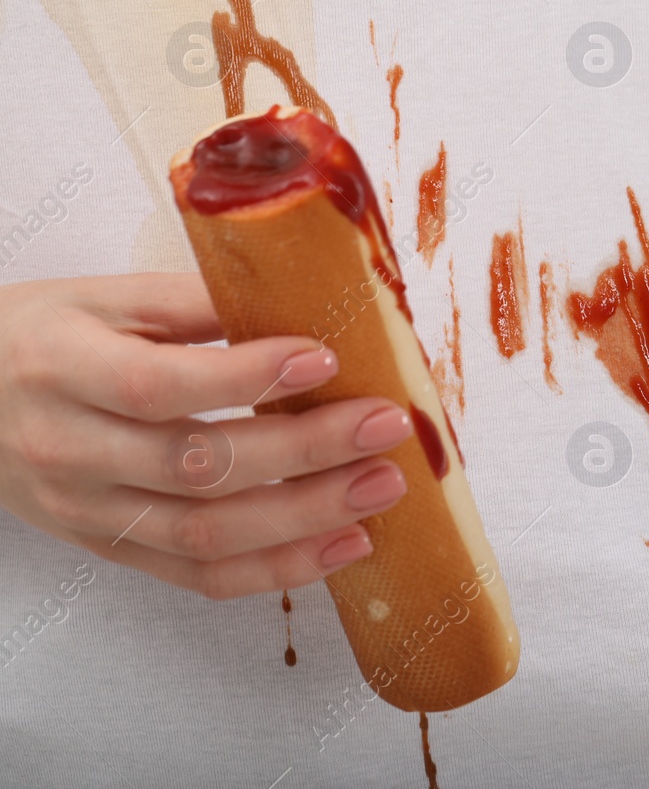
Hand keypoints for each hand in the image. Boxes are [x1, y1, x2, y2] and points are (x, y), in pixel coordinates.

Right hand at [0, 273, 413, 597]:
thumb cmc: (40, 337)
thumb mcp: (102, 297)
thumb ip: (192, 301)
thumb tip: (299, 295)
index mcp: (62, 368)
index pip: (158, 385)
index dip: (246, 377)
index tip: (325, 360)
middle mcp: (70, 450)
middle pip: (197, 466)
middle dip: (305, 451)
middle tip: (386, 425)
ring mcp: (89, 510)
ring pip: (205, 533)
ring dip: (307, 517)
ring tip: (382, 487)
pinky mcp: (110, 549)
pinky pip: (197, 575)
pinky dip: (277, 569)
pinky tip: (343, 544)